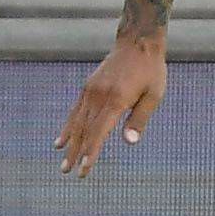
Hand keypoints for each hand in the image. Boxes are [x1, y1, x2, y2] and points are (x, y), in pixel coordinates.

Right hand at [58, 36, 168, 175]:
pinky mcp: (88, 88)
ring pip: (77, 123)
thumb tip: (129, 143)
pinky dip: (67, 128)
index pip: (99, 131)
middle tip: (68, 173)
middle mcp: (99, 96)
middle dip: (76, 153)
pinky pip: (75, 111)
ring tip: (63, 163)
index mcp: (116, 100)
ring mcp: (91, 91)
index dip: (91, 151)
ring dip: (69, 144)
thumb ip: (140, 118)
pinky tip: (60, 142)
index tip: (84, 168)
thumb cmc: (150, 71)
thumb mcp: (154, 95)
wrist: (138, 42)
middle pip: (84, 130)